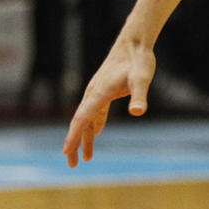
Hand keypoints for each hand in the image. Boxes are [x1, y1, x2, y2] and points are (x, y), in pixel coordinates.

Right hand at [63, 36, 156, 163]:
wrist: (134, 44)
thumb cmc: (139, 61)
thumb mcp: (142, 79)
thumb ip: (140, 96)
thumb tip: (138, 112)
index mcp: (99, 93)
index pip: (82, 118)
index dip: (73, 137)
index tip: (66, 152)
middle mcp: (93, 93)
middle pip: (79, 122)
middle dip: (74, 144)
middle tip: (71, 164)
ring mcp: (97, 92)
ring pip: (86, 119)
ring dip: (84, 138)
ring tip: (85, 158)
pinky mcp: (103, 91)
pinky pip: (94, 112)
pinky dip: (93, 125)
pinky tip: (95, 134)